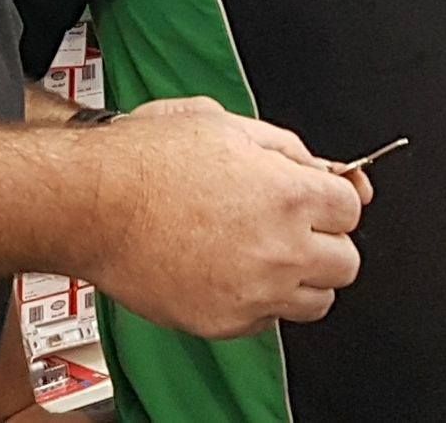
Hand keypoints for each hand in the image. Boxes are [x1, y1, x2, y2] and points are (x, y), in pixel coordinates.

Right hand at [87, 108, 365, 339]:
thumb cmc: (147, 156)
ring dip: (300, 276)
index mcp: (286, 192)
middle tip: (290, 223)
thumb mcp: (222, 122)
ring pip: (317, 300)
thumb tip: (323, 169)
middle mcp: (280, 248)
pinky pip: (269, 321)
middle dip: (324, 239)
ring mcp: (254, 292)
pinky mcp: (226, 322)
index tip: (314, 196)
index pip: (351, 207)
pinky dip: (258, 300)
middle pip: (346, 261)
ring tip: (260, 250)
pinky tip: (227, 269)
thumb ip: (284, 148)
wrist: (94, 202)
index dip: (330, 195)